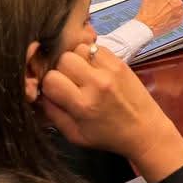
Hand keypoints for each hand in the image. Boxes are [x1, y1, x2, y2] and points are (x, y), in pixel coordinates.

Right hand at [41, 44, 182, 182]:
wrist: (144, 129)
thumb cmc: (107, 136)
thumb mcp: (74, 134)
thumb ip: (53, 113)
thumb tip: (38, 93)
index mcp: (83, 105)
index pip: (51, 80)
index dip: (49, 85)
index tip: (55, 92)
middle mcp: (96, 83)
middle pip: (63, 60)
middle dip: (60, 70)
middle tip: (69, 82)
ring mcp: (110, 69)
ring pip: (78, 49)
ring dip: (75, 60)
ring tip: (81, 74)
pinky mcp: (120, 61)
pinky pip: (95, 46)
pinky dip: (90, 54)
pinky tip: (93, 68)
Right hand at [134, 0, 182, 35]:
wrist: (147, 27)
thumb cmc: (148, 14)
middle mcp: (178, 3)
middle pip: (179, 1)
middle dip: (173, 3)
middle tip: (165, 6)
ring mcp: (180, 13)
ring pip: (180, 10)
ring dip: (175, 11)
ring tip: (165, 14)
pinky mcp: (179, 22)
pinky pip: (180, 18)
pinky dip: (175, 18)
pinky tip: (167, 19)